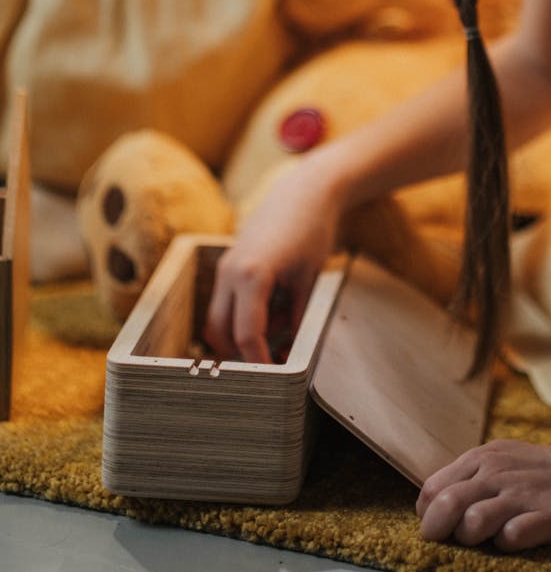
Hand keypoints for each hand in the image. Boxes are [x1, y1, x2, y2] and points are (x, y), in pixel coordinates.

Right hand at [204, 156, 342, 362]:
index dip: (259, 361)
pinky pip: (224, 301)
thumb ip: (295, 318)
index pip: (247, 334)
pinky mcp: (229, 262)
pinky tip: (271, 313)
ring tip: (276, 332)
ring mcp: (225, 266)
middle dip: (241, 354)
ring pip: (217, 318)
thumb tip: (287, 351)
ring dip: (238, 335)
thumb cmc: (311, 231)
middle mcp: (230, 272)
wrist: (304, 192)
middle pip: (221, 331)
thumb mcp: (309, 279)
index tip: (272, 378)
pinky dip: (239, 316)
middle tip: (270, 365)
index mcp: (252, 276)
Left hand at [416, 438, 550, 551]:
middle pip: (446, 505)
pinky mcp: (549, 515)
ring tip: (483, 540)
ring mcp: (523, 494)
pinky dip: (505, 543)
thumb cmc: (534, 472)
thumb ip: (465, 479)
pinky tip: (512, 540)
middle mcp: (497, 473)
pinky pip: (513, 536)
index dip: (427, 515)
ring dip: (471, 537)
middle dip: (438, 531)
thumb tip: (429, 508)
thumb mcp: (496, 461)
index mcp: (480, 458)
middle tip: (451, 541)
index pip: (432, 490)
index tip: (438, 528)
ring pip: (473, 522)